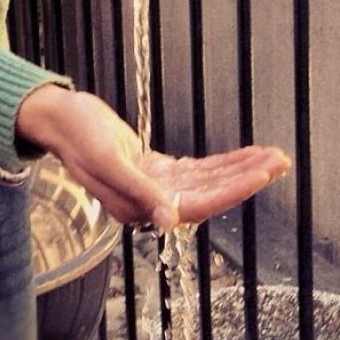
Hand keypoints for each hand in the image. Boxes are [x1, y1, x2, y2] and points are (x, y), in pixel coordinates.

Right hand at [16, 85, 290, 231]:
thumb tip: (169, 222)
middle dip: (247, 176)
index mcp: (138, 206)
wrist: (58, 117)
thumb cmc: (76, 135)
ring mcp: (153, 186)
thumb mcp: (106, 159)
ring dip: (239, 168)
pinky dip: (220, 162)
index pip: (197, 204)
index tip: (264, 173)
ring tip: (273, 155)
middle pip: (210, 193)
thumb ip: (139, 191)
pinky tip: (243, 155)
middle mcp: (149, 202)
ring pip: (207, 180)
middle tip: (282, 159)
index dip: (233, 189)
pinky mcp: (153, 170)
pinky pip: (195, 170)